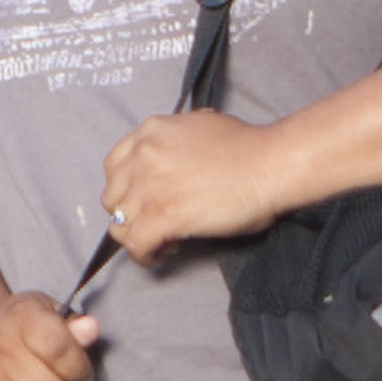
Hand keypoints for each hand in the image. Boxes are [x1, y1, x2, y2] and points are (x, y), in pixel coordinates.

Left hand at [98, 110, 294, 263]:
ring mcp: (150, 186)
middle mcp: (143, 156)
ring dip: (138, 237)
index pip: (114, 166)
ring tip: (163, 241)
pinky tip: (165, 254)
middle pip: (112, 197)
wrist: (268, 164)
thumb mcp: (200, 125)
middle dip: (131, 214)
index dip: (127, 189)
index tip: (144, 200)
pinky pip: (136, 244)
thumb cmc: (248, 148)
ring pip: (119, 224)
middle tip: (155, 222)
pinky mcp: (163, 215)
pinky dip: (146, 255)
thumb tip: (177, 156)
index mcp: (150, 131)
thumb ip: (176, 140)